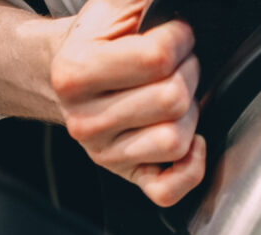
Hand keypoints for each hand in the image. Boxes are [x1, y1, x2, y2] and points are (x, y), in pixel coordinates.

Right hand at [50, 0, 204, 206]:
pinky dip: (192, 167)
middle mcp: (86, 119)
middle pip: (173, 100)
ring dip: (191, 116)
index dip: (181, 40)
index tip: (177, 37)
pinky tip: (191, 142)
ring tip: (178, 98)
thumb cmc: (99, 45)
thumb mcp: (113, 12)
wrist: (69, 77)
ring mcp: (106, 153)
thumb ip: (143, 4)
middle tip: (180, 67)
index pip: (157, 58)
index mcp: (76, 73)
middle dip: (189, 75)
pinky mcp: (129, 176)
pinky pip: (169, 189)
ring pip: (177, 141)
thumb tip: (174, 5)